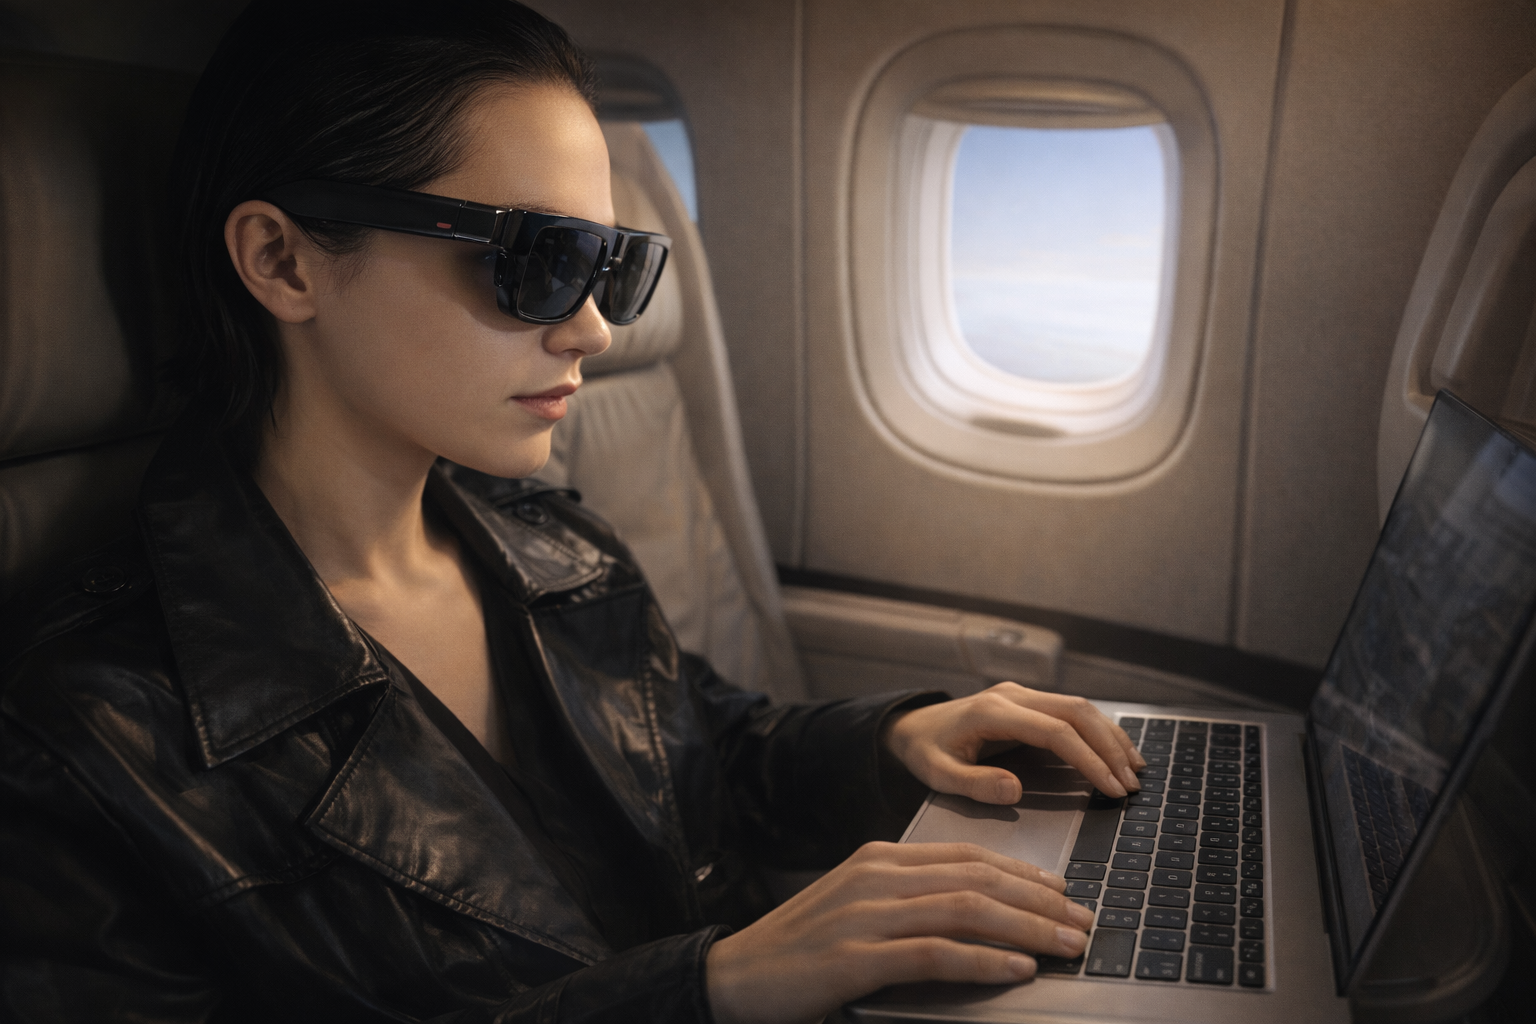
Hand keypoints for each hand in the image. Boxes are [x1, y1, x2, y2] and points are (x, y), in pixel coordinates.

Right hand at [705, 841, 1093, 1023]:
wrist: (735, 975)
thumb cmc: (801, 949)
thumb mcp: (858, 908)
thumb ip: (909, 900)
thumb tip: (976, 910)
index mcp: (880, 858)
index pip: (967, 855)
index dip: (1023, 871)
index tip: (1064, 891)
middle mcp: (876, 876)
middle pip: (976, 878)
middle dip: (1039, 900)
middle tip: (1084, 921)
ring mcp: (866, 914)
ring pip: (964, 910)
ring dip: (1026, 928)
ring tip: (1067, 944)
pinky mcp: (856, 957)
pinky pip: (934, 954)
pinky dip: (982, 960)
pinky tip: (1016, 968)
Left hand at [884, 683, 1144, 802]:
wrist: (912, 726)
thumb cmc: (924, 751)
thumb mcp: (937, 774)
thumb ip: (974, 784)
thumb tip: (1014, 791)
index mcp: (992, 712)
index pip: (1056, 731)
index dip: (1089, 760)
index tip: (1112, 788)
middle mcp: (1012, 695)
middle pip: (1077, 712)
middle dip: (1110, 747)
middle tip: (1131, 784)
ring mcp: (1021, 694)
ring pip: (1080, 707)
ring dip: (1110, 736)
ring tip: (1135, 770)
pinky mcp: (1027, 701)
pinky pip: (1071, 710)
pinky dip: (1098, 730)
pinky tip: (1115, 752)